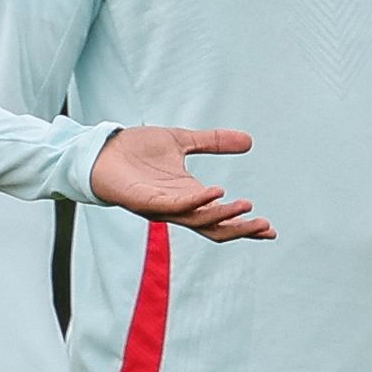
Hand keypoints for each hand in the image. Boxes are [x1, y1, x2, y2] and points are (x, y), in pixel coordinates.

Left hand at [89, 127, 274, 242]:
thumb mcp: (182, 141)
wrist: (100, 149)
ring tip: (246, 206)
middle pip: (214, 228)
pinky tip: (216, 192)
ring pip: (197, 220)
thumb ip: (213, 142)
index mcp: (188, 197)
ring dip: (223, 216)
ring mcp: (160, 207)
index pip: (220, 220)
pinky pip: (174, 206)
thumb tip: (250, 141)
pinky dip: (197, 201)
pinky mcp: (143, 201)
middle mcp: (177, 207)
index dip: (244, 226)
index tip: (270, 230)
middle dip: (240, 229)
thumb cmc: (136, 150)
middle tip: (265, 226)